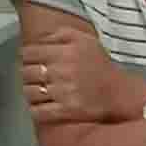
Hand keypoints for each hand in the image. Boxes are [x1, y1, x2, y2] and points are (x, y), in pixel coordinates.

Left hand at [20, 26, 145, 126]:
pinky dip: (34, 109)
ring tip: (37, 90)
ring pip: (29, 92)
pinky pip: (38, 111)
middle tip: (33, 76)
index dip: (26, 56)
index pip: (29, 53)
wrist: (118, 92)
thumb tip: (40, 39)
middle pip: (26, 72)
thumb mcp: (84, 40)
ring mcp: (63, 92)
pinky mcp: (66, 111)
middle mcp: (62, 71)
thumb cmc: (99, 66)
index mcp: (65, 52)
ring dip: (30, 91)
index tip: (30, 60)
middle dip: (27, 74)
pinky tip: (39, 105)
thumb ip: (61, 34)